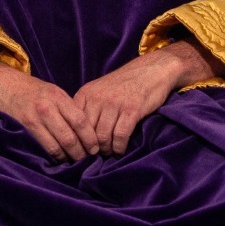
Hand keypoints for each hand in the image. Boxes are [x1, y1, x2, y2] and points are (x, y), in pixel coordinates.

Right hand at [0, 63, 97, 161]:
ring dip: (67, 158)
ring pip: (56, 147)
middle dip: (80, 153)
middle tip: (86, 160)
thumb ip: (68, 109)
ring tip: (72, 162)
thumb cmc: (32, 91)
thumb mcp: (53, 92)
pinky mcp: (23, 130)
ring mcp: (33, 120)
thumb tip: (88, 131)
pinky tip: (57, 159)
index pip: (80, 121)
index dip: (90, 138)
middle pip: (69, 138)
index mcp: (58, 97)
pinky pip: (42, 149)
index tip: (95, 149)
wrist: (3, 85)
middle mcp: (46, 108)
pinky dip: (52, 157)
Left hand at [73, 42, 212, 154]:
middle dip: (92, 148)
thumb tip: (77, 135)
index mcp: (85, 93)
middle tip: (98, 155)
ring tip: (110, 152)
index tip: (82, 150)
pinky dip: (119, 148)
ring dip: (106, 150)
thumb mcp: (99, 90)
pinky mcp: (131, 110)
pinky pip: (120, 136)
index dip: (77, 140)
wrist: (151, 70)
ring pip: (103, 137)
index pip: (73, 122)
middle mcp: (97, 98)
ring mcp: (114, 103)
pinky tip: (120, 150)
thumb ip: (87, 108)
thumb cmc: (123, 84)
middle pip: (87, 133)